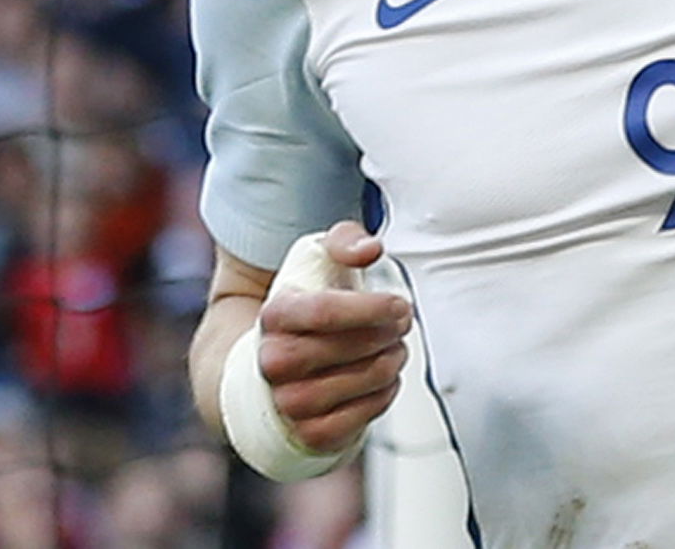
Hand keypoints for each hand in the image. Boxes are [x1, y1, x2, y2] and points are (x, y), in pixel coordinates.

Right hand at [255, 222, 412, 453]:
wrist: (274, 363)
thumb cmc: (306, 307)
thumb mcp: (318, 259)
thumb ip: (345, 241)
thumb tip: (370, 250)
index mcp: (274, 315)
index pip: (324, 311)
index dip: (371, 308)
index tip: (399, 305)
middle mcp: (273, 361)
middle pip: (347, 348)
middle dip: (386, 334)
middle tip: (401, 325)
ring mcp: (288, 401)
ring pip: (359, 383)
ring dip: (389, 364)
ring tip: (394, 349)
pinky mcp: (309, 433)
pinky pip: (360, 418)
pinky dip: (383, 396)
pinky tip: (384, 378)